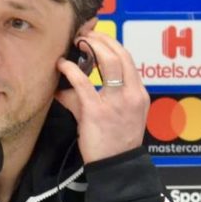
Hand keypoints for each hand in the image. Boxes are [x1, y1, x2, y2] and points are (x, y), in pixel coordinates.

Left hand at [55, 31, 149, 163]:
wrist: (116, 166)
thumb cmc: (114, 142)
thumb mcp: (115, 116)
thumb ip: (95, 97)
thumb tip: (66, 87)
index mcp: (139, 94)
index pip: (128, 58)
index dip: (111, 42)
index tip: (97, 36)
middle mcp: (132, 94)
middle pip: (120, 54)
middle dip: (101, 39)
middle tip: (84, 34)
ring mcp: (116, 102)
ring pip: (108, 61)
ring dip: (91, 46)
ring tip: (76, 41)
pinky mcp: (97, 111)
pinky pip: (83, 83)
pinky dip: (70, 70)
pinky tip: (61, 65)